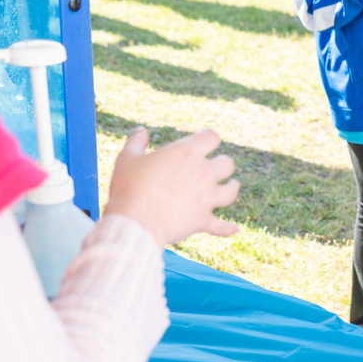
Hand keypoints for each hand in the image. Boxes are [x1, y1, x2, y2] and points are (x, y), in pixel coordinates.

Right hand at [104, 128, 239, 246]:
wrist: (135, 222)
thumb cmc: (128, 188)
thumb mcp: (127, 159)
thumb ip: (136, 142)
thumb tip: (140, 131)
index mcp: (187, 153)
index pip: (211, 137)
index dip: (209, 138)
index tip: (204, 142)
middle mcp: (203, 173)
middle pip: (227, 163)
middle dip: (222, 164)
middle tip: (215, 166)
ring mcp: (207, 198)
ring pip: (231, 191)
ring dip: (231, 188)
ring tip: (231, 186)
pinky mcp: (203, 220)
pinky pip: (222, 225)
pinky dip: (228, 228)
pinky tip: (235, 229)